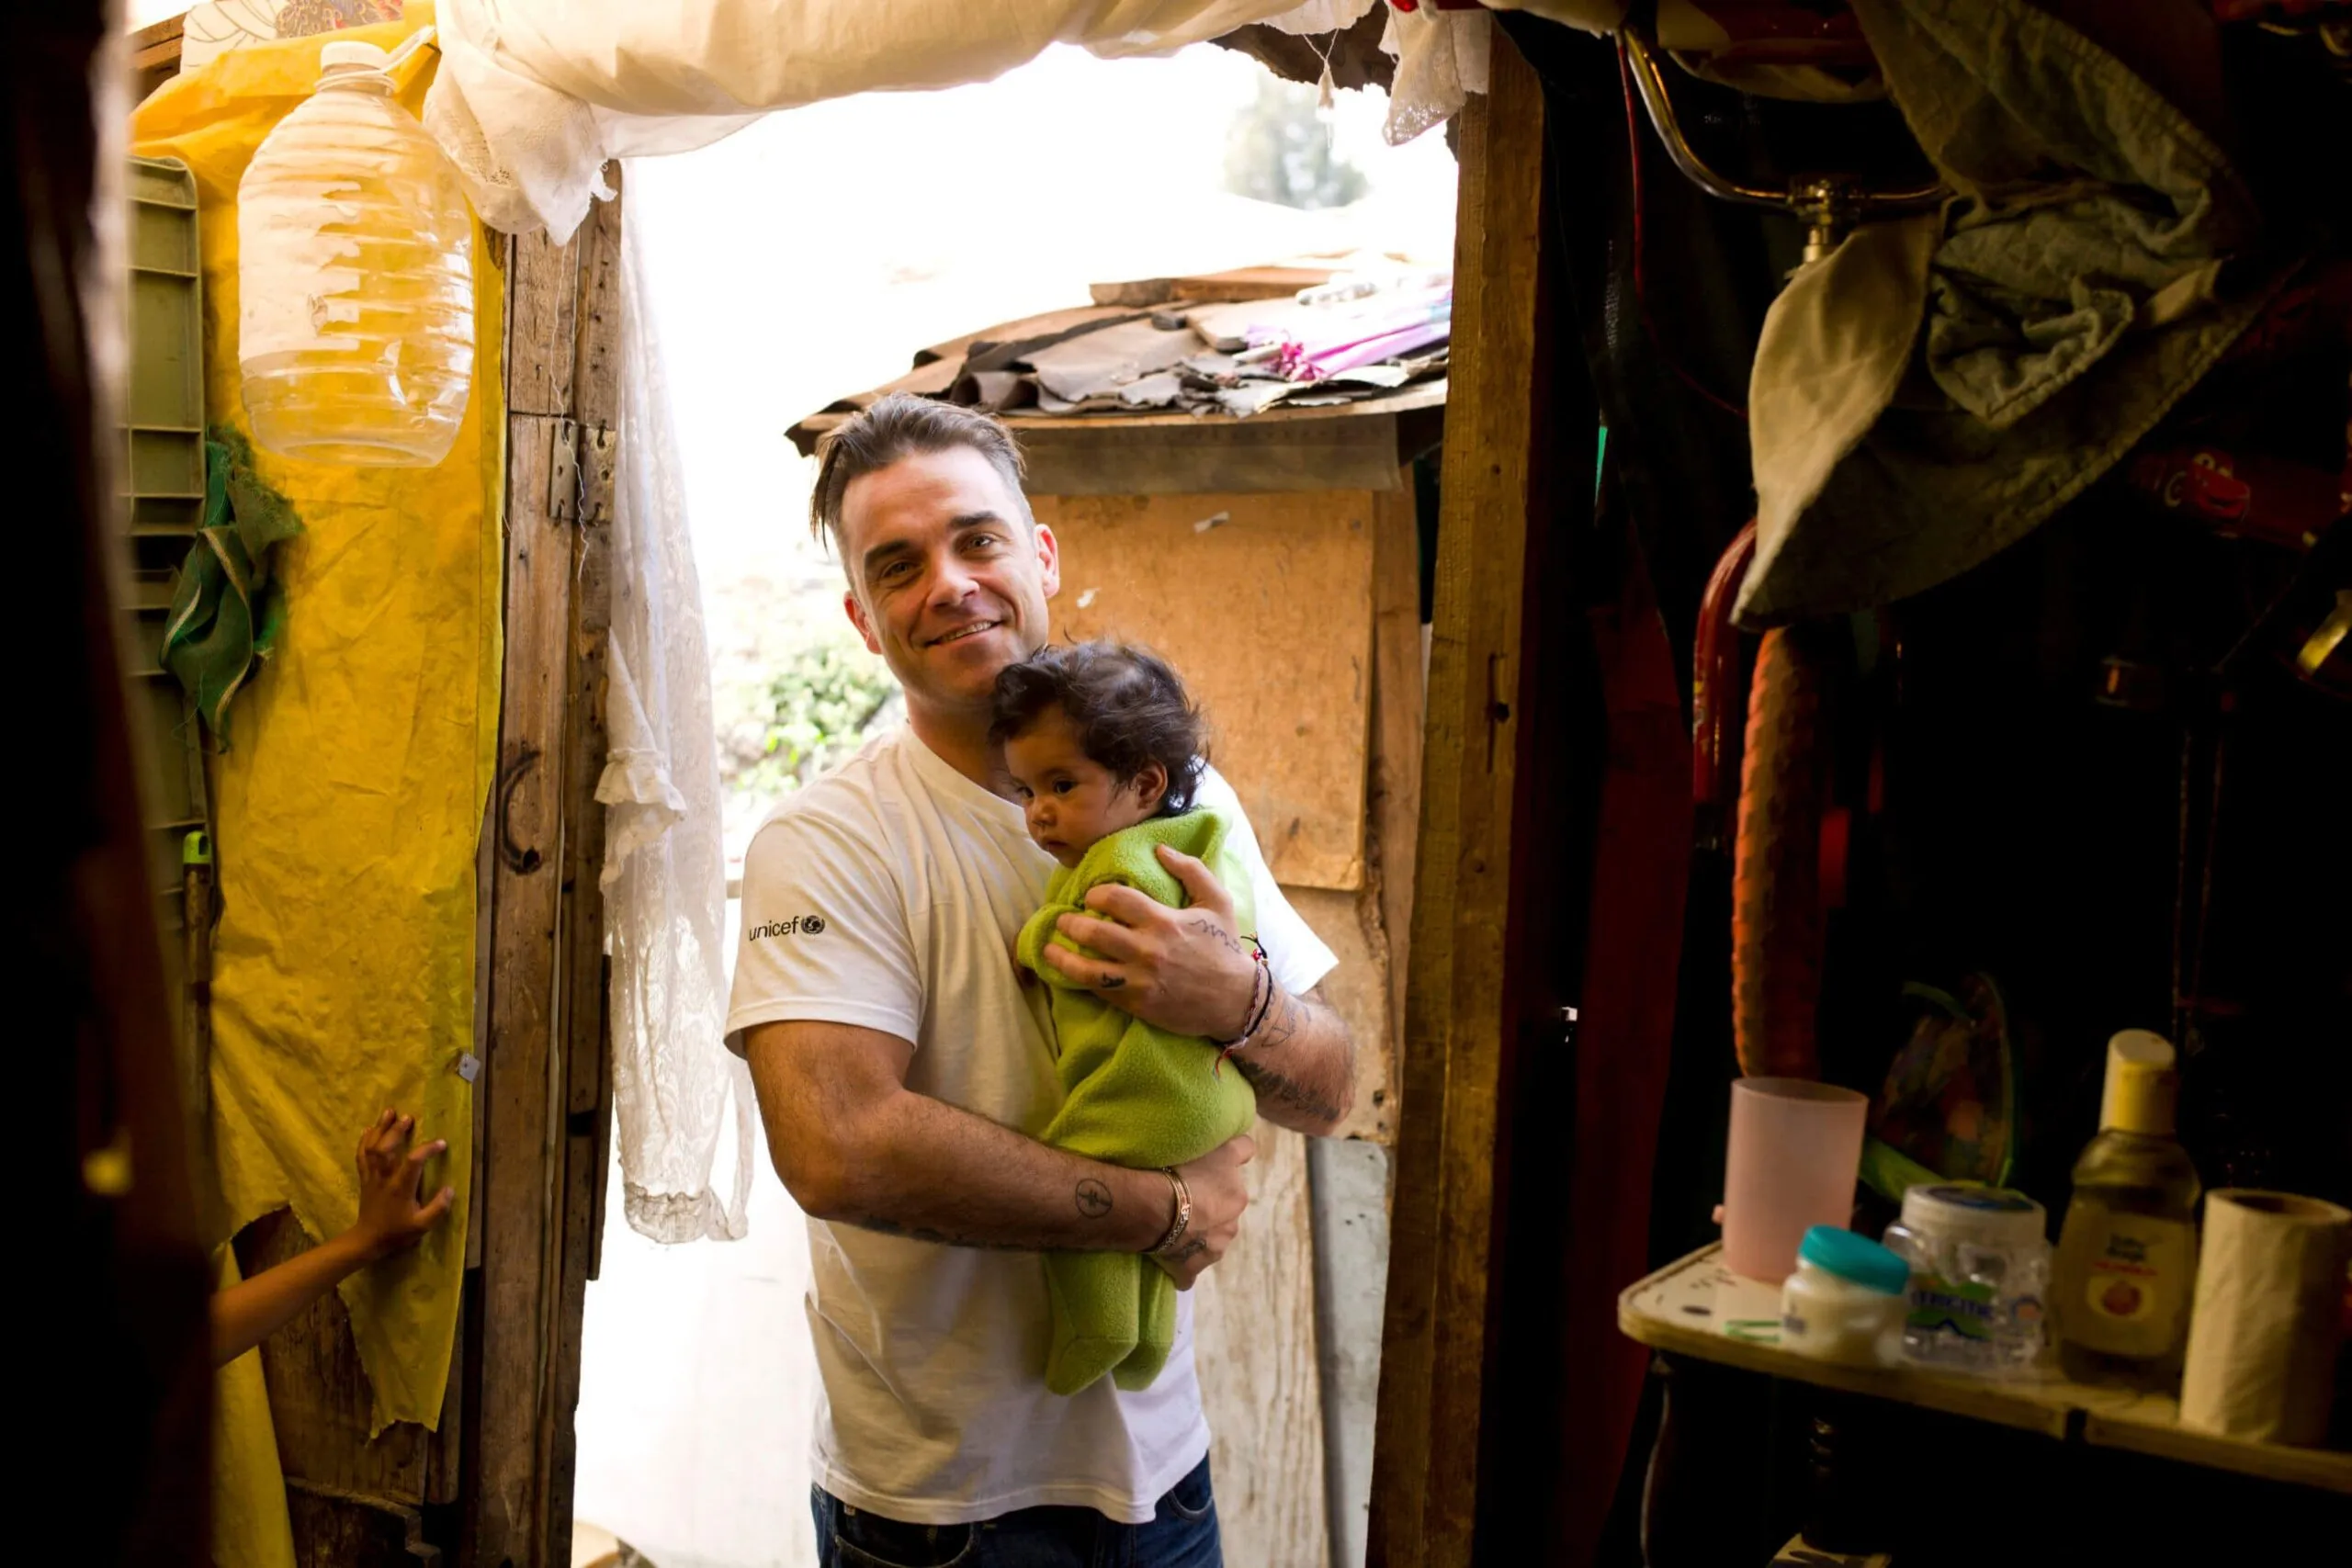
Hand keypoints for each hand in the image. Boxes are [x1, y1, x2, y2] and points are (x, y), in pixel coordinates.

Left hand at [349, 1109, 454, 1262]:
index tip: (441, 1144)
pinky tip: (369, 1129)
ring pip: (372, 1148)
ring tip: (389, 1112)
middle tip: (408, 1117)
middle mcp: (384, 1178)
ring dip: (380, 1128)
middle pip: (386, 1148)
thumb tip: (450, 1188)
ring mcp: (371, 1177)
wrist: (368, 1240)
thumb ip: (438, 1208)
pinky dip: (364, 1140)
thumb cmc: (397, 1232)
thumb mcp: (422, 1226)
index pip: (413, 1162)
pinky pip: (361, 1155)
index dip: (427, 1150)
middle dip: (396, 1131)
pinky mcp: (364, 1178)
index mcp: (400, 1188)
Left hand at [1042, 845, 1256, 1038]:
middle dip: (1071, 924)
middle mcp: (1148, 951)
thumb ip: (1191, 870)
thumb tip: (1160, 849)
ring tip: (1049, 949)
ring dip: (1062, 958)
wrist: (1236, 1000)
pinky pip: (1100, 992)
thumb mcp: (1217, 902)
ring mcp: (1139, 981)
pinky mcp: (1137, 1004)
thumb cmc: (1224, 948)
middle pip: (1094, 933)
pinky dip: (1081, 981)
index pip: (1116, 900)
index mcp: (1164, 922)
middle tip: (1063, 920)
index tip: (1091, 897)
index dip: (1096, 894)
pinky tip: (1070, 974)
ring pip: (1087, 969)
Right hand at [1150, 1133, 1254, 1289]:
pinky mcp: (1191, 1270)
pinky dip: (1181, 1265)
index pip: (1237, 1186)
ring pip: (1208, 1241)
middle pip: (1222, 1215)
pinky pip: (1187, 1271)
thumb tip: (1248, 1151)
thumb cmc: (1182, 1171)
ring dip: (1196, 1236)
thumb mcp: (1219, 1148)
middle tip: (1182, 1198)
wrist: (1154, 1206)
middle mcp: (1231, 1225)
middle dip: (1208, 1209)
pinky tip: (1167, 1256)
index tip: (1207, 1174)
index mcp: (1237, 1197)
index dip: (1223, 1177)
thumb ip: (1238, 1149)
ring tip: (1171, 1225)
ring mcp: (1212, 1251)